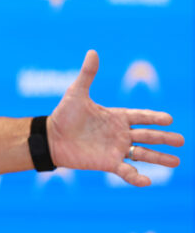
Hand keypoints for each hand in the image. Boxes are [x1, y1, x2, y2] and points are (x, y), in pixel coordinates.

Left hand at [47, 50, 184, 185]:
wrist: (51, 137)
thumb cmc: (64, 115)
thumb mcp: (76, 93)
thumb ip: (87, 74)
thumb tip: (93, 51)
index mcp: (116, 117)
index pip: (141, 117)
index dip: (154, 118)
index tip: (169, 119)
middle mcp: (119, 133)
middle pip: (147, 136)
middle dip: (164, 138)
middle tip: (182, 141)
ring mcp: (115, 149)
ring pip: (143, 154)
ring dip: (159, 158)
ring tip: (177, 162)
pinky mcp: (107, 163)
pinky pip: (126, 171)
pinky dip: (136, 178)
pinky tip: (147, 181)